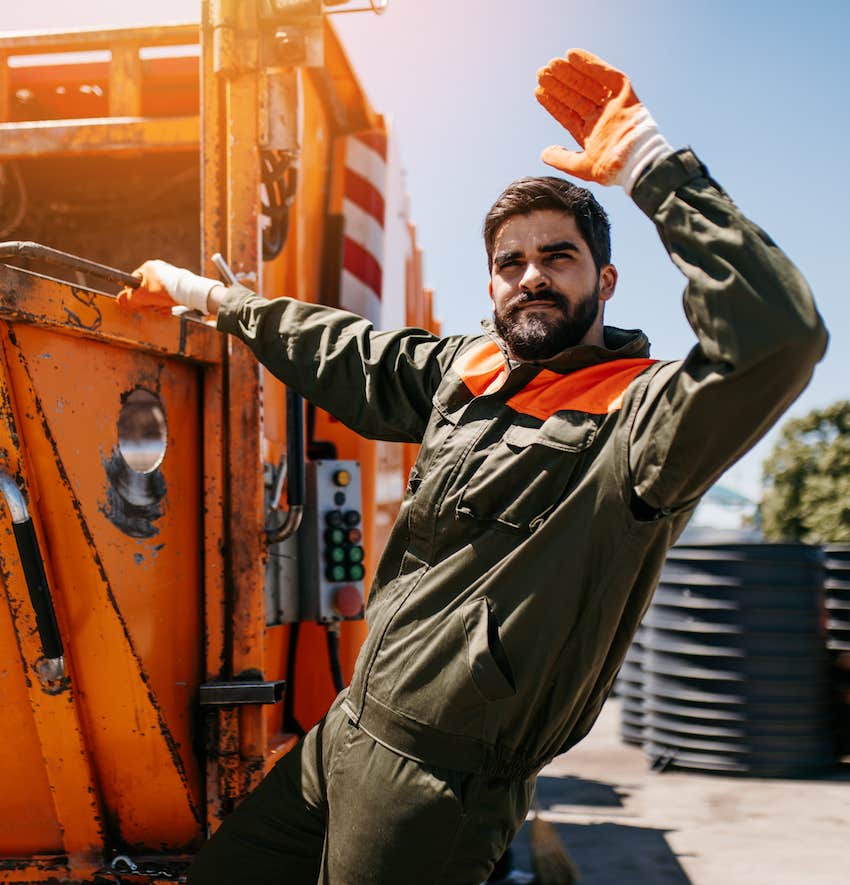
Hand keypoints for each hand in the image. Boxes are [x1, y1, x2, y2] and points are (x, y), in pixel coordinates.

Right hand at [117, 260, 177, 314]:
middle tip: (152, 307)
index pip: (134, 281)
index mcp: (148, 267)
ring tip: (163, 308)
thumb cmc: (164, 291)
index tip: (138, 302)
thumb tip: (120, 300)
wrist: (189, 292)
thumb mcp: (143, 297)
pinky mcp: (178, 284)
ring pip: (157, 294)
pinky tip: (169, 309)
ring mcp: (169, 276)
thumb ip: (129, 299)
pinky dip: (167, 304)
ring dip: (158, 305)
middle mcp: (158, 269)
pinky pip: (168, 295)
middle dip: (148, 302)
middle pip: (146, 290)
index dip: (134, 294)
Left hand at [535, 49, 670, 192]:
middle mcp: (600, 117)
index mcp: (590, 133)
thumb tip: (544, 153)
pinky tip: (572, 55)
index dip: (553, 103)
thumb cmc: (611, 168)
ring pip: (588, 84)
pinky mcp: (625, 93)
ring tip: (552, 64)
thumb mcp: (580, 166)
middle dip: (559, 84)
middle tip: (541, 72)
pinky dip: (591, 64)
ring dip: (571, 73)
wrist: (635, 162)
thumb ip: (561, 159)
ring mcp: (612, 105)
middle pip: (576, 96)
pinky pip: (607, 75)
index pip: (568, 114)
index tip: (538, 91)